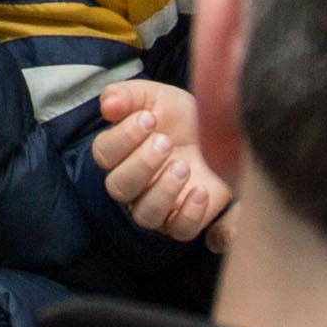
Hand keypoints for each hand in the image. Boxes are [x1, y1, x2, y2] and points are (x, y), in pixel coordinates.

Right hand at [87, 82, 231, 244]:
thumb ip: (128, 96)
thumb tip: (107, 104)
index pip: (104, 153)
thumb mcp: (157, 97)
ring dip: (163, 191)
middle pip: (118, 187)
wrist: (223, 133)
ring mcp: (159, 206)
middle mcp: (134, 184)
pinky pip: (180, 231)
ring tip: (183, 167)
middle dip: (141, 163)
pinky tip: (200, 191)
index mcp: (121, 154)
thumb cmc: (182, 117)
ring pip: (145, 215)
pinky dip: (190, 214)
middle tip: (166, 142)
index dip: (123, 137)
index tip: (149, 118)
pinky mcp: (186, 220)